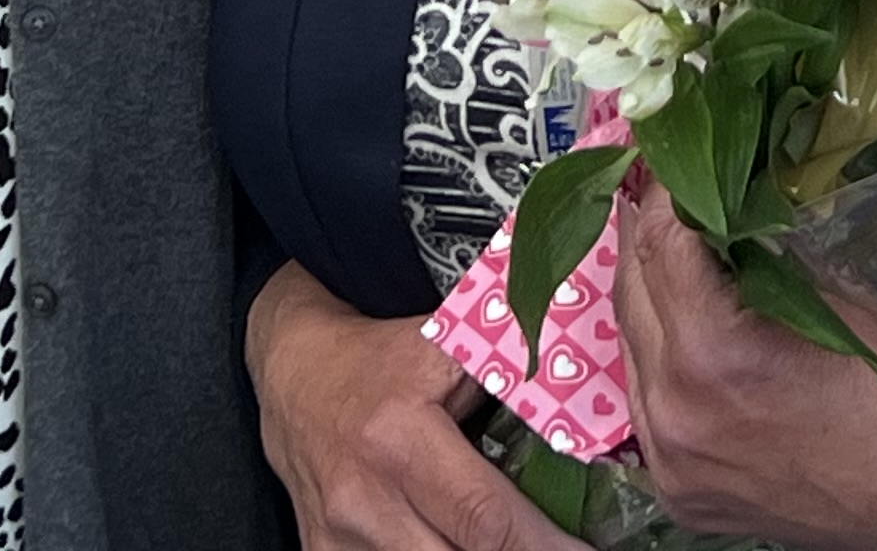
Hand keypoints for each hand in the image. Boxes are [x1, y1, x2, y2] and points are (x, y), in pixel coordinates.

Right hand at [248, 262, 578, 550]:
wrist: (293, 374)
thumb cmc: (378, 360)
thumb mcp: (442, 347)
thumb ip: (505, 369)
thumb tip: (583, 392)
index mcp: (400, 441)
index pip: (485, 518)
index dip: (544, 547)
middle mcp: (366, 503)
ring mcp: (338, 542)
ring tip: (522, 548)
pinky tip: (459, 546)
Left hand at [609, 181, 876, 550]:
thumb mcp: (836, 296)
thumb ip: (760, 250)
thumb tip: (719, 195)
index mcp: (710, 360)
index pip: (660, 246)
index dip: (667, 191)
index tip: (679, 154)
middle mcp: (672, 418)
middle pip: (631, 296)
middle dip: (650, 234)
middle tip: (672, 187)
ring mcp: (672, 465)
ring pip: (633, 352)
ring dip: (651, 296)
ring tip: (680, 248)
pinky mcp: (682, 494)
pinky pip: (650, 405)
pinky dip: (663, 359)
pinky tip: (692, 328)